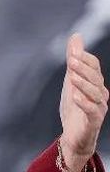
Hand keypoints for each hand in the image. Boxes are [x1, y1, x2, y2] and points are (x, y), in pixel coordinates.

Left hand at [59, 33, 107, 171]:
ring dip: (84, 84)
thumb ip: (74, 59)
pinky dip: (84, 103)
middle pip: (96, 78)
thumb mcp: (71, 80)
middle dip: (84, 69)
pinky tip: (75, 96)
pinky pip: (92, 111)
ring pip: (96, 94)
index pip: (95, 67)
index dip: (85, 59)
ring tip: (72, 77)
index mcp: (96, 83)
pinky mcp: (94, 121)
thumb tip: (76, 36)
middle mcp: (101, 94)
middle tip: (71, 61)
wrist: (73, 135)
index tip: (73, 51)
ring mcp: (99, 108)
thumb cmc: (74, 106)